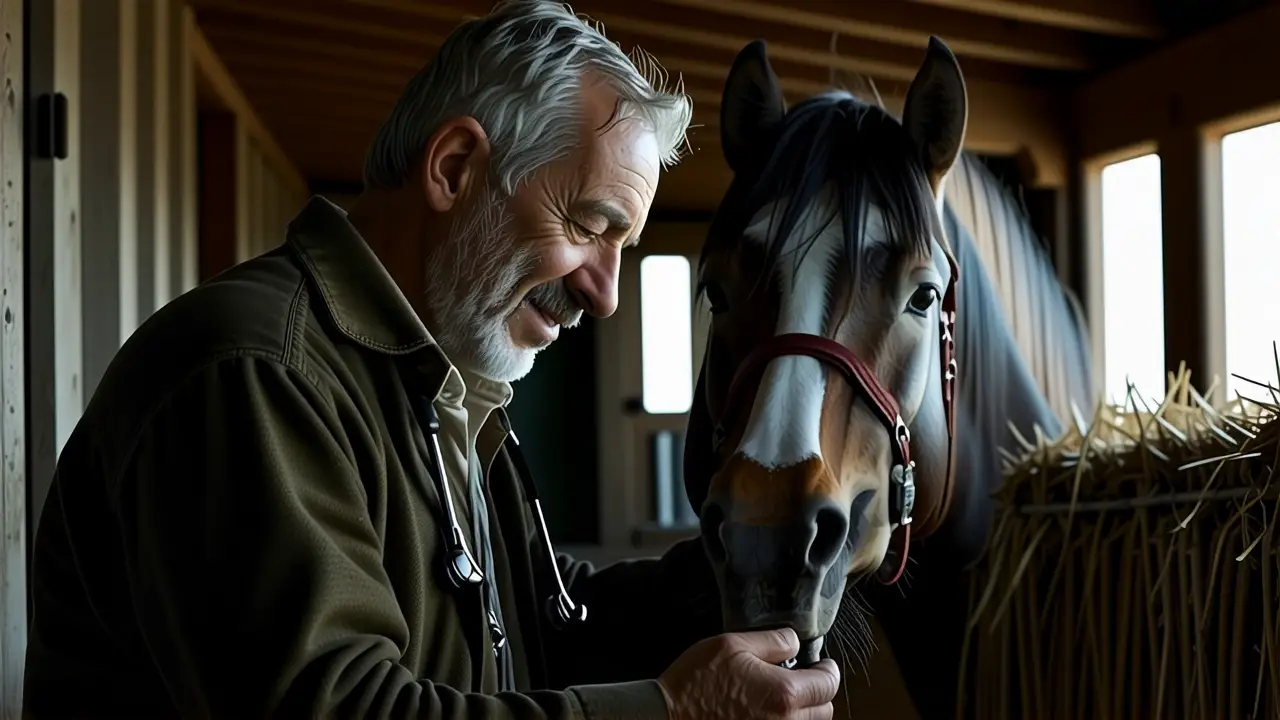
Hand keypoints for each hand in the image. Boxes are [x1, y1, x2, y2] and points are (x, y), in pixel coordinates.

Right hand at [657, 628, 839, 719]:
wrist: (668, 718)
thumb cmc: (695, 682)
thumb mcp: (731, 644)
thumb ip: (772, 641)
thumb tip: (795, 644)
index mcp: (784, 693)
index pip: (828, 683)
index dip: (827, 670)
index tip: (822, 665)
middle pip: (825, 710)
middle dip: (817, 692)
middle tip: (801, 680)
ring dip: (803, 713)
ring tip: (780, 698)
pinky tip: (765, 714)